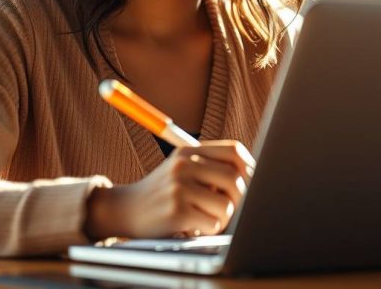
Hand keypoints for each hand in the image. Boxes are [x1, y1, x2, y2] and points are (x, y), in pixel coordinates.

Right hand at [84, 139, 254, 239]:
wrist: (125, 210)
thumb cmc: (162, 193)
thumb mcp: (182, 170)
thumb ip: (211, 168)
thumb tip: (255, 179)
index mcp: (188, 152)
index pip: (234, 152)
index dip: (250, 169)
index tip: (252, 183)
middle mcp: (183, 165)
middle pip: (234, 179)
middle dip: (240, 199)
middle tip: (231, 210)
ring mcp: (179, 187)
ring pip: (227, 205)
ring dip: (223, 218)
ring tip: (206, 218)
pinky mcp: (176, 211)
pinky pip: (213, 223)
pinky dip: (209, 229)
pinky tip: (194, 227)